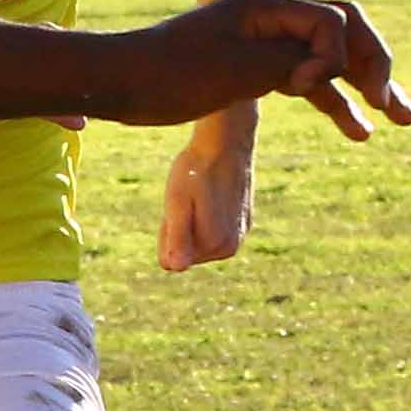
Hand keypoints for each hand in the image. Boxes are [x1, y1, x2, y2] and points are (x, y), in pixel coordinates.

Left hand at [98, 0, 410, 142]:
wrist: (118, 83)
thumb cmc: (168, 74)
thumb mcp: (236, 70)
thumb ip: (290, 63)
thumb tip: (331, 68)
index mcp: (267, 7)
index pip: (334, 20)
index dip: (335, 57)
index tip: (300, 89)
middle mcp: (272, 19)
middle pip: (345, 33)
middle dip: (377, 67)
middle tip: (401, 108)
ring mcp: (266, 44)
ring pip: (330, 61)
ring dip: (366, 87)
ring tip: (404, 119)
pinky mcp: (255, 70)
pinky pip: (306, 82)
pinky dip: (331, 103)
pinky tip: (357, 130)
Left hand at [156, 129, 253, 270]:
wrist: (226, 142)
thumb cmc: (195, 171)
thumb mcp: (177, 203)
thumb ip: (176, 237)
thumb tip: (176, 268)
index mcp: (214, 246)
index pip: (170, 260)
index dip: (167, 232)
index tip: (179, 207)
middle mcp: (230, 248)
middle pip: (186, 252)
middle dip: (180, 228)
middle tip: (189, 198)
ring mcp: (240, 236)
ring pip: (198, 241)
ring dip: (193, 220)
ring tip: (201, 195)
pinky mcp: (244, 223)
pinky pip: (212, 229)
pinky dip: (208, 213)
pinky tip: (214, 193)